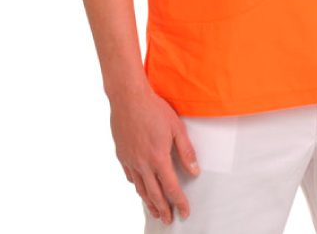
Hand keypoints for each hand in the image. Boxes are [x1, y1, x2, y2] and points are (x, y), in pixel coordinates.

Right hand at [109, 85, 200, 224]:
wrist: (128, 97)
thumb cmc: (154, 109)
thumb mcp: (176, 127)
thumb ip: (186, 151)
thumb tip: (194, 170)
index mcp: (158, 158)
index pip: (171, 187)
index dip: (179, 202)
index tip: (184, 212)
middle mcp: (142, 163)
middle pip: (154, 194)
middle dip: (163, 209)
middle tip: (168, 219)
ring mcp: (130, 160)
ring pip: (140, 189)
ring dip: (149, 203)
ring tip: (155, 211)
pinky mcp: (121, 155)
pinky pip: (130, 177)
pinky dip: (137, 186)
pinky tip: (141, 188)